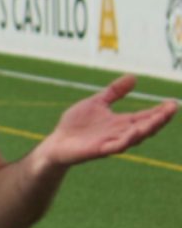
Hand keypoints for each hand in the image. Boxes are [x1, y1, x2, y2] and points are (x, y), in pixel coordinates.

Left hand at [35, 75, 175, 167]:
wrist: (57, 142)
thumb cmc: (76, 124)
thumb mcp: (96, 102)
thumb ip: (114, 92)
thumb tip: (134, 76)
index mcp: (121, 122)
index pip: (145, 116)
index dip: (159, 111)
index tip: (173, 103)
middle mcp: (120, 133)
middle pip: (145, 127)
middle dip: (159, 119)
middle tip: (172, 109)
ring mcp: (111, 142)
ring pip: (135, 137)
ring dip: (148, 128)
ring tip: (160, 118)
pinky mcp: (100, 150)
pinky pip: (117, 146)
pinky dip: (127, 139)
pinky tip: (135, 131)